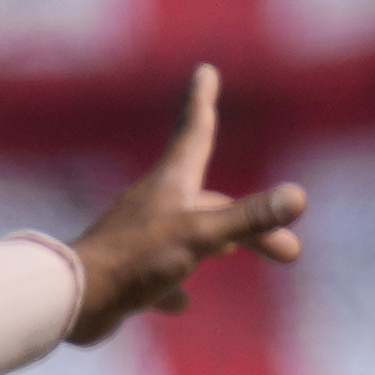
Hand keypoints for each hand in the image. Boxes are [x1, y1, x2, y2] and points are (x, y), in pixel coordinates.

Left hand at [69, 66, 310, 332]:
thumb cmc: (136, 260)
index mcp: (171, 184)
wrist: (75, 298)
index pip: (194, 131)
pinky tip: (181, 303)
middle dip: (251, 221)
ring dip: (218, 242)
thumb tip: (298, 196)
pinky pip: (159, 273)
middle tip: (291, 252)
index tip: (204, 71)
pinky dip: (176, 284)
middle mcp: (155, 203)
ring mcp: (140, 238)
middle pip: (212, 202)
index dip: (202, 101)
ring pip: (189, 233)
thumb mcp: (201, 236)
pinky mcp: (127, 272)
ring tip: (236, 255)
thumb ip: (249, 218)